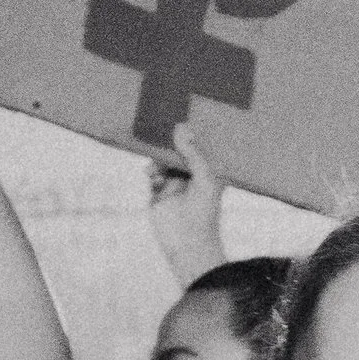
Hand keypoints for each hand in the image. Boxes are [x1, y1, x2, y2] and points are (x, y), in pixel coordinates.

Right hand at [146, 121, 227, 286]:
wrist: (188, 245)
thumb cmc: (204, 213)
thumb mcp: (204, 177)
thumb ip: (193, 153)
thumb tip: (181, 127)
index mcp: (208, 171)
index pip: (199, 146)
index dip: (191, 133)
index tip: (182, 115)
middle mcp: (191, 176)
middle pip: (178, 152)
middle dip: (170, 143)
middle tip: (161, 128)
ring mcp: (174, 185)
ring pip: (163, 161)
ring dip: (158, 159)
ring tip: (157, 163)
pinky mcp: (158, 195)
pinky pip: (152, 176)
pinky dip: (151, 172)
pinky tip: (153, 176)